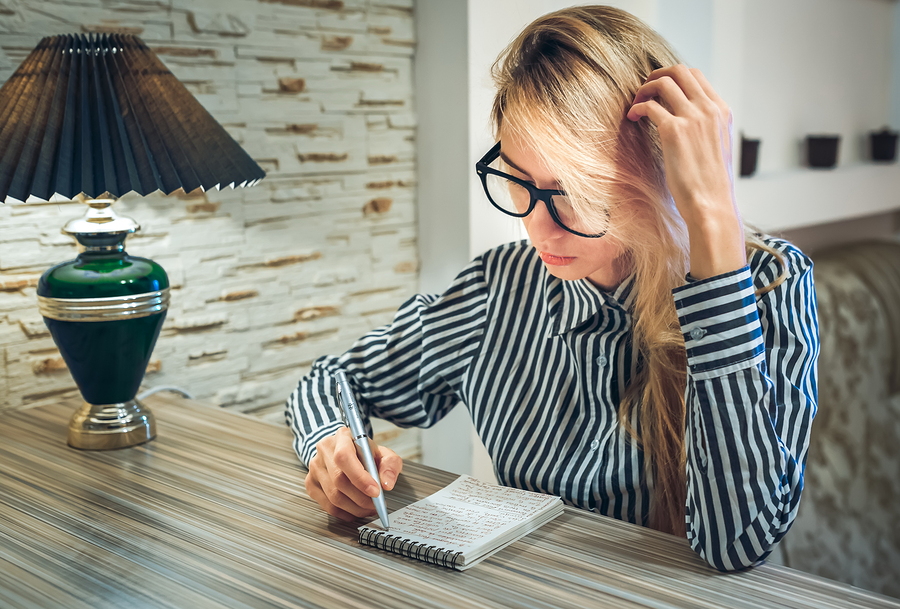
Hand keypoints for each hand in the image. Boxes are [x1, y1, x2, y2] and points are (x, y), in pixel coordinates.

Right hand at [305, 426, 401, 520]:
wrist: (347, 451)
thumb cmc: (364, 452)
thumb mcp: (383, 453)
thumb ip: (390, 465)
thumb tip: (386, 484)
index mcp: (342, 437)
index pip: (344, 457)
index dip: (360, 478)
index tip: (376, 492)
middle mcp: (324, 450)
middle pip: (339, 480)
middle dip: (361, 498)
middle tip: (377, 505)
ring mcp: (315, 467)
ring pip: (333, 496)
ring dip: (355, 508)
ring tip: (369, 509)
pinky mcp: (311, 483)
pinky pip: (327, 505)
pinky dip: (344, 513)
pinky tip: (356, 510)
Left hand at [626, 64, 745, 278]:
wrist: (711, 204)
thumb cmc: (711, 184)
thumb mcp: (717, 147)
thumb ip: (706, 128)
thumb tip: (688, 124)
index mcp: (722, 111)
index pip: (697, 76)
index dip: (674, 77)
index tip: (659, 89)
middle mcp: (709, 109)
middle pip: (680, 71)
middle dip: (657, 75)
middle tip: (644, 89)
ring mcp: (693, 118)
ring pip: (664, 83)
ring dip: (645, 89)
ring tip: (636, 103)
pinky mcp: (674, 131)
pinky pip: (650, 107)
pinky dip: (637, 108)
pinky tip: (633, 118)